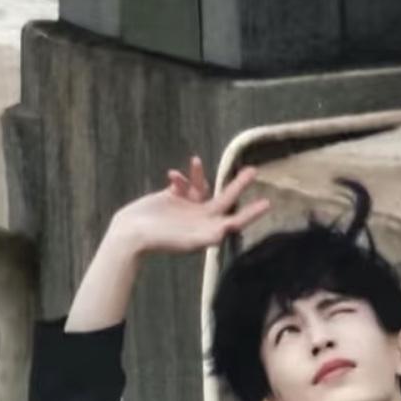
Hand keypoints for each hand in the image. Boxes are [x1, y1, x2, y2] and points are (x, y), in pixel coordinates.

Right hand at [113, 155, 269, 257]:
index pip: (235, 221)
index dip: (251, 213)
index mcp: (208, 232)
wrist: (132, 234)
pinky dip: (181, 178)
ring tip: (194, 161)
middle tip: (253, 170)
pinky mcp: (172, 198)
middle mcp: (200, 220)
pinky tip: (171, 175)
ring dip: (199, 175)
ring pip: (202, 187)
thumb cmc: (160, 239)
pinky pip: (184, 183)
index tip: (268, 202)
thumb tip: (227, 230)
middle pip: (224, 200)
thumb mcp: (188, 239)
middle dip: (237, 185)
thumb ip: (209, 234)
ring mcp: (187, 209)